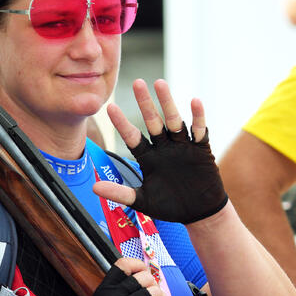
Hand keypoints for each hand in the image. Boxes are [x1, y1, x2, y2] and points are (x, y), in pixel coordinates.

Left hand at [93, 79, 227, 223]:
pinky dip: (198, 117)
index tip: (110, 108)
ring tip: (160, 83)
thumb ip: (120, 194)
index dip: (122, 124)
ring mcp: (182, 147)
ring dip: (168, 103)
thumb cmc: (169, 206)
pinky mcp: (201, 150)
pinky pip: (199, 131)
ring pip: (174, 121)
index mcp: (148, 158)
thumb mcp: (142, 201)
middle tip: (137, 82)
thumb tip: (94, 188)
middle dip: (145, 103)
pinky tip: (194, 101)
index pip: (133, 137)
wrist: (198, 213)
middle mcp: (164, 148)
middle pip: (153, 122)